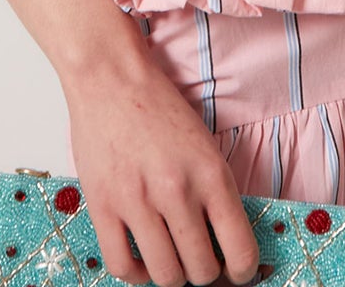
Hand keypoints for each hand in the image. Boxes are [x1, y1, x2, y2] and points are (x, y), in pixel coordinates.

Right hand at [63, 47, 259, 286]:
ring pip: (165, 275)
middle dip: (205, 272)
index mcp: (211, 174)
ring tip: (171, 257)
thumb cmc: (159, 107)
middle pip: (202, 270)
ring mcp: (137, 201)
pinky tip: (142, 259)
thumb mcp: (205, 145)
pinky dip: (136, 274)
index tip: (236, 271)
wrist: (111, 77)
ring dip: (173, 274)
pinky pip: (122, 267)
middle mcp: (177, 191)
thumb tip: (226, 244)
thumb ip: (216, 193)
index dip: (242, 272)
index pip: (240, 251)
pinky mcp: (102, 206)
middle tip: (200, 259)